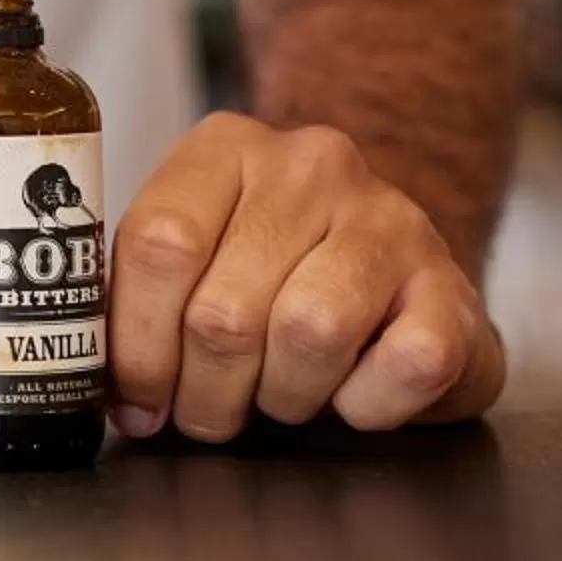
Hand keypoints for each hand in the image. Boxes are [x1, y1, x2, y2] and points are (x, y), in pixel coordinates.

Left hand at [108, 112, 504, 441]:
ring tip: (283, 393)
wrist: (399, 272)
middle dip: (205, 390)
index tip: (136, 401)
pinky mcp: (452, 285)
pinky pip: (401, 366)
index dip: (138, 344)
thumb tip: (109, 391)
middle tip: (208, 411)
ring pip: (310, 333)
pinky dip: (368, 405)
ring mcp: (391, 218)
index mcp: (227, 148)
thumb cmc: (277, 276)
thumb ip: (142, 296)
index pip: (159, 243)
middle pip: (224, 308)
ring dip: (285, 395)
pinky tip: (354, 390)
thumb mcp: (199, 259)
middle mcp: (312, 165)